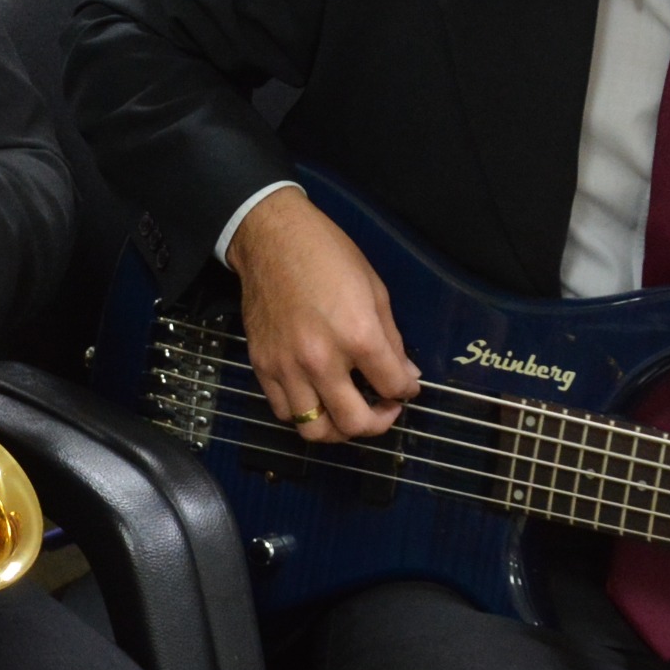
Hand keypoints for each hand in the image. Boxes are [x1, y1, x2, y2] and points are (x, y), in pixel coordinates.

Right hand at [227, 186, 419, 441]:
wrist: (271, 239)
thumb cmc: (328, 256)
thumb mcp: (375, 291)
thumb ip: (392, 341)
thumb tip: (406, 376)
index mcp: (358, 336)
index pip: (392, 387)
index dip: (406, 391)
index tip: (405, 387)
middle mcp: (322, 360)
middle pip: (354, 423)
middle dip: (378, 423)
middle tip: (383, 409)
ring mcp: (288, 367)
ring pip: (315, 430)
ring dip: (339, 429)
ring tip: (348, 412)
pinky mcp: (262, 366)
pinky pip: (284, 412)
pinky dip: (305, 414)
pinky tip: (317, 398)